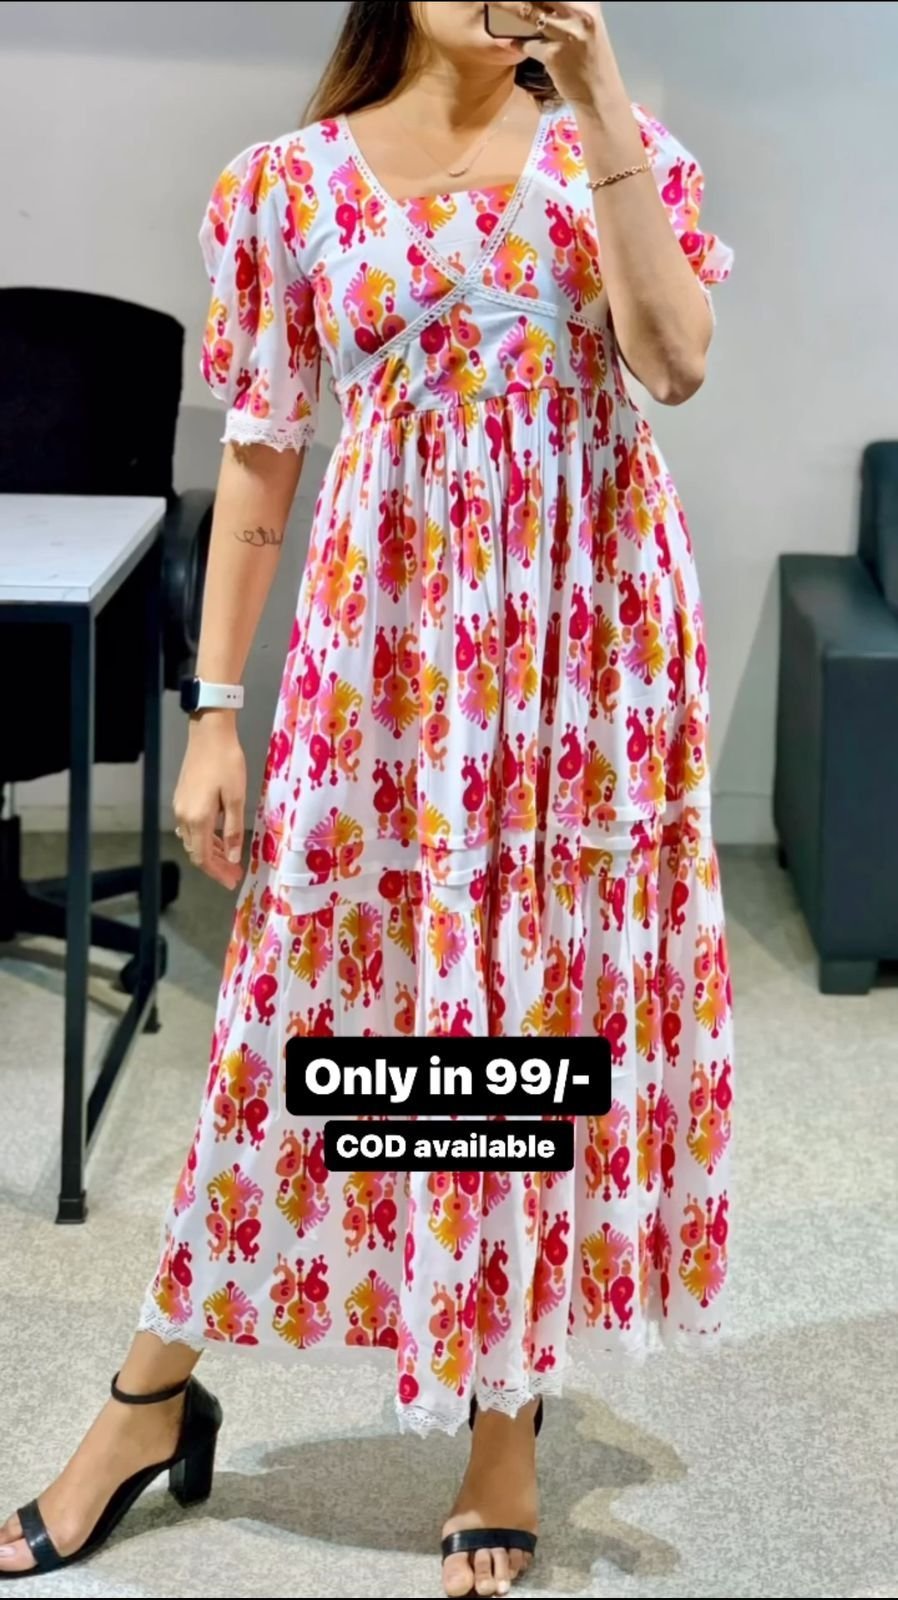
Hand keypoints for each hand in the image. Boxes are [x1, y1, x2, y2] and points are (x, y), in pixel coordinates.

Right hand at [173, 714, 246, 890]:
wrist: (209, 734)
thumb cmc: (227, 763)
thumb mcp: (236, 798)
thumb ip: (233, 830)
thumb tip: (232, 858)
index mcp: (198, 819)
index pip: (203, 857)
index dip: (216, 872)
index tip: (231, 882)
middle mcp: (183, 816)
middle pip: (196, 851)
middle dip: (215, 865)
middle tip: (234, 874)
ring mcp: (180, 807)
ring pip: (192, 839)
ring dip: (210, 852)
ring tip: (229, 859)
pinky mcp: (182, 798)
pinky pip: (191, 827)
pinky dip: (205, 837)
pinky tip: (218, 838)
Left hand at [491, 2, 612, 110]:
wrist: (599, 93)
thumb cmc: (591, 59)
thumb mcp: (585, 25)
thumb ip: (566, 9)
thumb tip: (539, 5)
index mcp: (587, 1)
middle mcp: (579, 12)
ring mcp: (566, 32)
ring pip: (527, 12)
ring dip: (506, 8)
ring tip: (493, 5)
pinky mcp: (553, 54)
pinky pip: (526, 43)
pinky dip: (517, 43)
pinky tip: (513, 43)